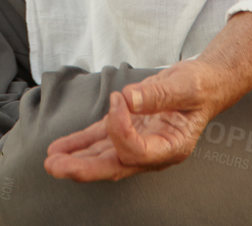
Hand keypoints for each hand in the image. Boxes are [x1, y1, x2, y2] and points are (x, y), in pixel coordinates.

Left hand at [43, 59, 228, 181]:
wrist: (202, 84)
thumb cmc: (199, 87)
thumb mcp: (185, 86)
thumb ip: (158, 94)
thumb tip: (129, 99)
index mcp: (171, 147)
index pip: (137, 150)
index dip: (121, 128)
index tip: (119, 98)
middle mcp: (152, 152)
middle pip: (114, 166)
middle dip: (83, 168)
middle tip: (56, 166)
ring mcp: (137, 142)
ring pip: (102, 156)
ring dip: (76, 158)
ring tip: (50, 161)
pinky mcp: (126, 129)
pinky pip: (99, 140)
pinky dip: (79, 143)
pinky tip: (60, 148)